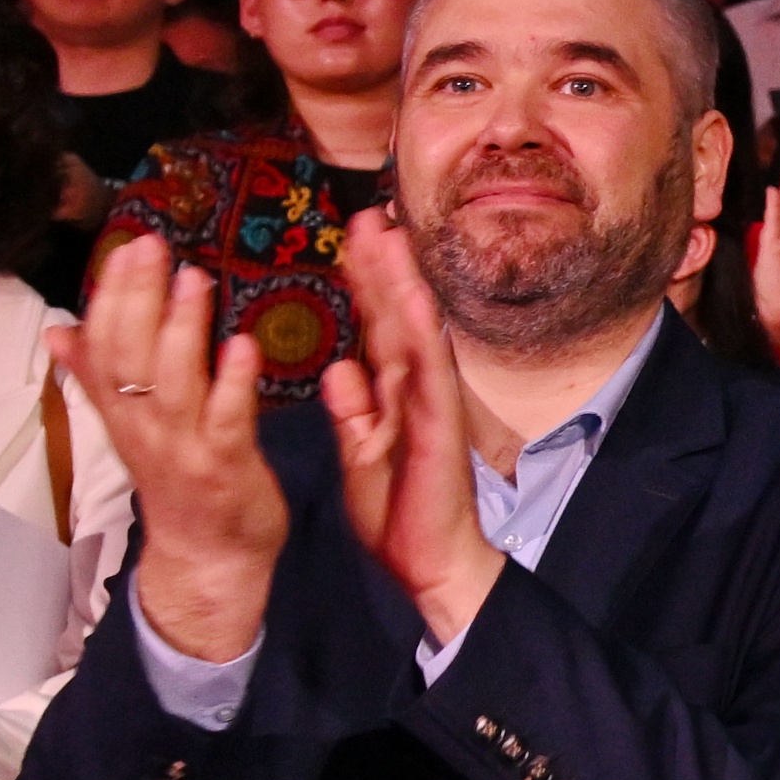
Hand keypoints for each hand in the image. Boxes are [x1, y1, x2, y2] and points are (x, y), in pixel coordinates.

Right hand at [48, 229, 283, 662]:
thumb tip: (56, 332)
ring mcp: (182, 448)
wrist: (208, 560)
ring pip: (170, 384)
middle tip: (152, 247)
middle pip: (128, 356)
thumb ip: (97, 378)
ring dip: (179, 329)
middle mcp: (143, 426)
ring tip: (194, 280)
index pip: (101, 345)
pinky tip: (241, 346)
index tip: (126, 248)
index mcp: (121, 412)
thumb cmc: (181, 484)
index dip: (111, 296)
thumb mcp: (131, 428)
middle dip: (137, 299)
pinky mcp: (223, 470)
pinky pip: (224, 422)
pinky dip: (231, 385)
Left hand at [314, 214, 502, 646]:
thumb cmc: (401, 516)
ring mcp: (431, 405)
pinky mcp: (440, 426)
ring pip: (414, 333)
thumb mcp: (361, 455)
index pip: (376, 330)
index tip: (349, 242)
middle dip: (381, 267)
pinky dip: (423, 336)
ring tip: (387, 235)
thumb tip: (339, 367)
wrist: (432, 562)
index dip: (364, 285)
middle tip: (366, 216)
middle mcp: (416, 391)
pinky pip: (430, 374)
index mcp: (394, 398)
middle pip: (395, 318)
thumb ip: (353, 412)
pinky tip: (414, 299)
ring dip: (401, 283)